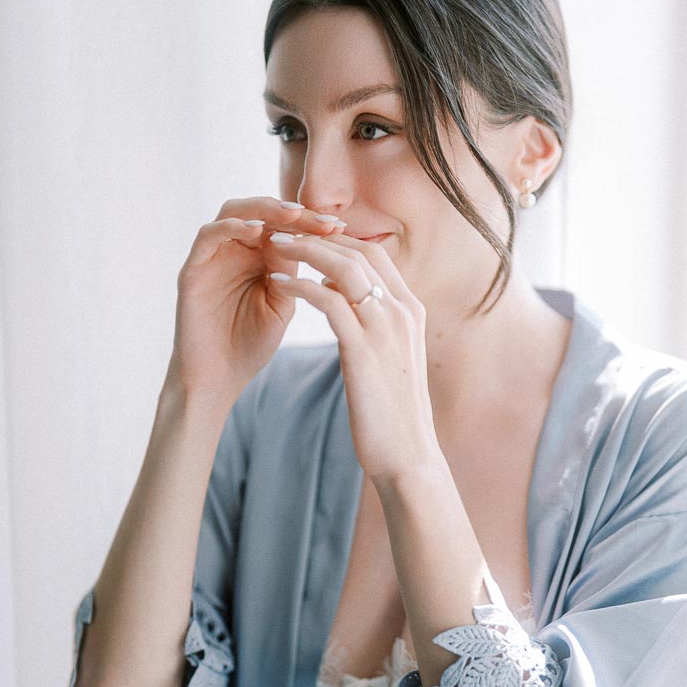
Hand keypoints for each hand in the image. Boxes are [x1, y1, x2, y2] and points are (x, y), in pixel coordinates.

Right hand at [166, 198, 345, 400]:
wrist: (218, 379)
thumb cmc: (250, 346)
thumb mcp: (281, 304)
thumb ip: (289, 272)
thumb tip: (303, 238)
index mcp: (258, 259)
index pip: (284, 226)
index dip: (311, 224)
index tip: (340, 228)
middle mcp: (235, 251)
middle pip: (261, 211)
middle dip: (294, 212)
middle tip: (321, 221)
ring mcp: (213, 257)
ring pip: (234, 212)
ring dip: (264, 209)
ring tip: (293, 215)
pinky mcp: (193, 268)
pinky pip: (208, 235)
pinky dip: (231, 226)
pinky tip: (256, 231)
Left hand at [263, 233, 439, 480]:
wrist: (409, 456)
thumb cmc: (394, 414)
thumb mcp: (389, 358)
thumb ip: (371, 323)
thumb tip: (340, 295)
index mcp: (411, 312)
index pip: (376, 255)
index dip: (339, 240)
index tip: (308, 237)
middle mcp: (403, 312)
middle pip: (360, 252)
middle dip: (319, 237)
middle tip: (284, 231)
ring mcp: (385, 329)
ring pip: (344, 268)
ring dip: (306, 251)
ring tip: (274, 246)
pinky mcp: (363, 350)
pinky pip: (328, 301)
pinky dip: (300, 285)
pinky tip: (277, 283)